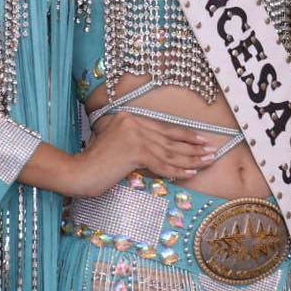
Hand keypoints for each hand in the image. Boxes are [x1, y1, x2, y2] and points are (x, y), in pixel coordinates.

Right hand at [70, 112, 215, 196]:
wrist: (77, 172)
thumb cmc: (96, 163)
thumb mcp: (118, 147)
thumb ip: (139, 145)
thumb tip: (165, 155)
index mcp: (131, 118)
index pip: (164, 128)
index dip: (185, 135)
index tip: (202, 140)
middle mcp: (134, 122)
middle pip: (170, 138)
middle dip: (194, 146)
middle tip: (212, 151)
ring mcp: (134, 135)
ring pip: (169, 151)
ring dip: (191, 159)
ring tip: (207, 162)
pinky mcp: (134, 151)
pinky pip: (161, 163)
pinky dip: (177, 169)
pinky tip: (190, 173)